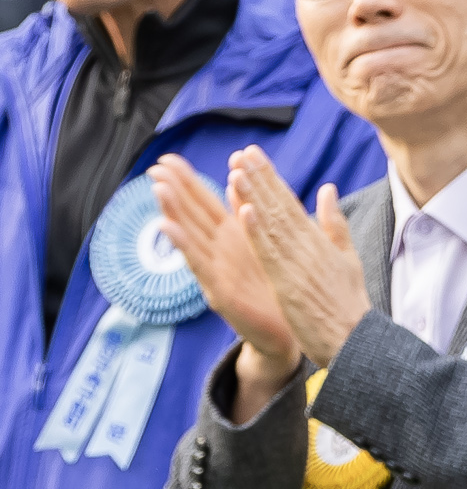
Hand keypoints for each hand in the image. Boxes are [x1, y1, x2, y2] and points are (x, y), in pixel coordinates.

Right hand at [152, 153, 300, 419]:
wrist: (290, 330)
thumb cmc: (277, 285)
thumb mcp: (262, 243)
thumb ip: (247, 212)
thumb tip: (237, 178)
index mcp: (233, 237)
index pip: (205, 202)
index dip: (188, 180)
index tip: (167, 158)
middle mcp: (219, 251)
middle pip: (192, 215)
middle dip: (173, 190)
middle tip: (154, 166)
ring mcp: (216, 270)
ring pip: (191, 236)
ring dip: (173, 212)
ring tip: (157, 189)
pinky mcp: (219, 291)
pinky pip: (199, 265)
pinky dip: (183, 246)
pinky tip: (168, 228)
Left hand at [228, 149, 370, 366]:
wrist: (355, 338)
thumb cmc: (349, 303)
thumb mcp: (346, 257)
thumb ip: (334, 223)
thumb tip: (327, 189)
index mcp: (319, 239)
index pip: (290, 201)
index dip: (270, 177)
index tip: (252, 155)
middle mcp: (308, 246)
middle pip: (280, 206)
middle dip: (259, 177)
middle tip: (240, 153)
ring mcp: (298, 264)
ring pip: (272, 224)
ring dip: (254, 196)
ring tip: (237, 171)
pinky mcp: (289, 283)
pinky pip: (269, 253)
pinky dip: (257, 232)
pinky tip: (245, 211)